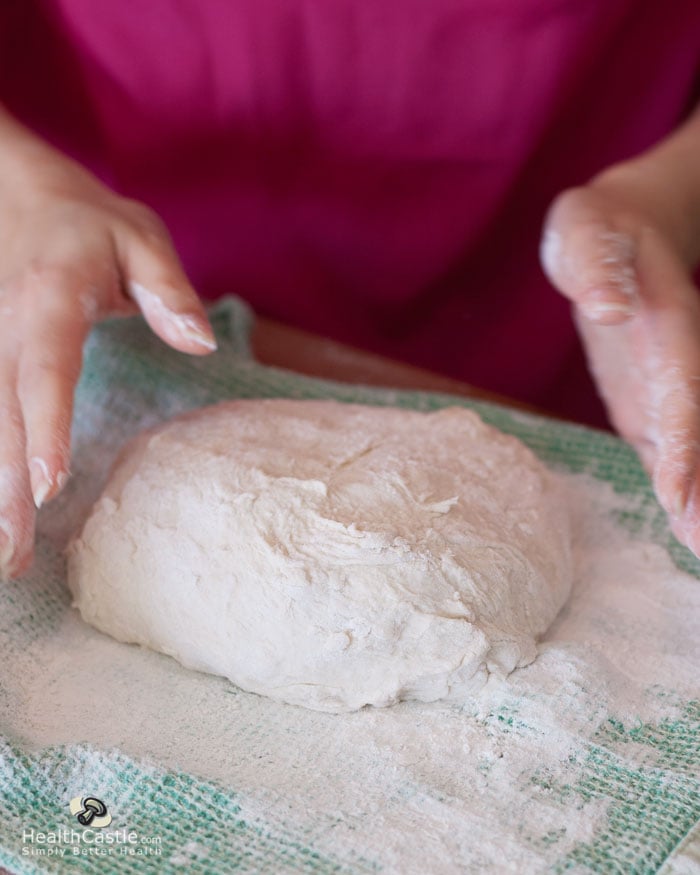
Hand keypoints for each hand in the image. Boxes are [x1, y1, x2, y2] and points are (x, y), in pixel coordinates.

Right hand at [0, 112, 215, 579]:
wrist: (9, 188)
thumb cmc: (87, 221)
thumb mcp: (138, 235)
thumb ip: (168, 289)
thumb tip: (201, 343)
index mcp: (49, 299)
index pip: (46, 371)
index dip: (45, 428)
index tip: (47, 486)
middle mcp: (5, 330)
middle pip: (3, 417)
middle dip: (4, 492)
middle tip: (11, 559)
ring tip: (3, 560)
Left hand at [542, 164, 699, 554]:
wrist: (621, 237)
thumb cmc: (597, 230)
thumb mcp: (584, 229)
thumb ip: (596, 265)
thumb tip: (603, 309)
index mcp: (669, 330)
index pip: (683, 391)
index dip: (686, 442)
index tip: (681, 494)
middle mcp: (677, 369)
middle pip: (695, 435)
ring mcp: (666, 391)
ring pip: (689, 452)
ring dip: (698, 503)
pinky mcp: (648, 406)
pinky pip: (667, 454)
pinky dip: (681, 493)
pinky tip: (691, 537)